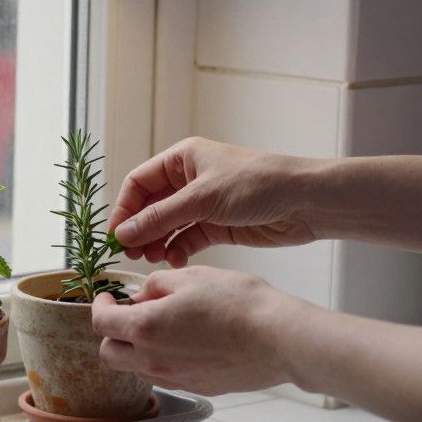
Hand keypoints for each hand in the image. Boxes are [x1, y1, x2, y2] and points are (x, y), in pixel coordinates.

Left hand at [90, 266, 298, 395]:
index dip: (99, 306)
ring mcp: (174, 378)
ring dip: (136, 349)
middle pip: (109, 354)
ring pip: (136, 368)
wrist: (280, 339)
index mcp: (145, 328)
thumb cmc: (239, 303)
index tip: (108, 297)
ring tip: (160, 327)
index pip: (101, 323)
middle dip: (111, 333)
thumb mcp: (191, 277)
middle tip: (128, 314)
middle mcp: (153, 359)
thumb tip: (142, 295)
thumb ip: (156, 284)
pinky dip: (161, 361)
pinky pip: (164, 376)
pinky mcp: (196, 388)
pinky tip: (183, 343)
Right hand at [109, 137, 318, 266]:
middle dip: (139, 230)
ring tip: (154, 259)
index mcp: (182, 159)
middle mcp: (189, 180)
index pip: (139, 183)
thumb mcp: (201, 199)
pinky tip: (176, 262)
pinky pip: (186, 240)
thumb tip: (122, 234)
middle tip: (132, 253)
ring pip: (166, 226)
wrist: (305, 202)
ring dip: (157, 243)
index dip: (124, 208)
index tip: (116, 235)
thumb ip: (159, 218)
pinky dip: (178, 251)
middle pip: (150, 207)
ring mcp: (202, 204)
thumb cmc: (256, 185)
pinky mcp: (217, 226)